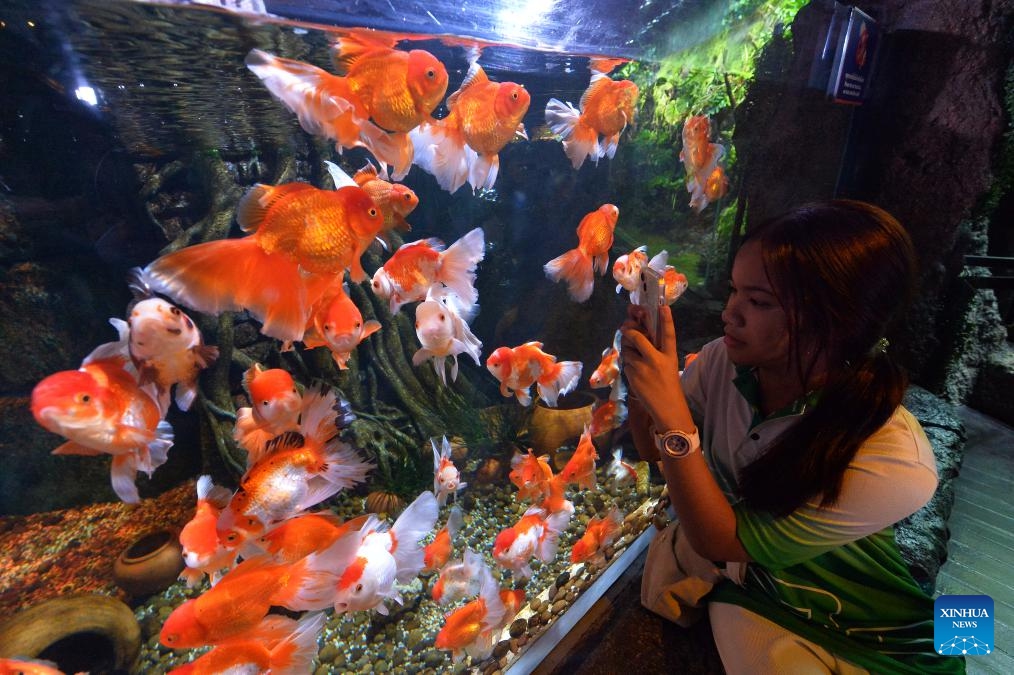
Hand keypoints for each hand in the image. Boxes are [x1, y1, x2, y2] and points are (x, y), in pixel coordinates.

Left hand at [620, 303, 683, 430]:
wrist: (668, 409)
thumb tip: (636, 334)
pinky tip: (637, 372)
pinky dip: (629, 364)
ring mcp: (644, 369)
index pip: (669, 334)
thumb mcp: (668, 365)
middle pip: (637, 337)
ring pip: (627, 350)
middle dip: (628, 330)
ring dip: (628, 350)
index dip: (666, 320)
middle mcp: (657, 360)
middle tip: (626, 328)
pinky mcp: (633, 377)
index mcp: (670, 355)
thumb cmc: (669, 385)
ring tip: (636, 356)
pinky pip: (626, 364)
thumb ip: (656, 350)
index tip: (663, 307)